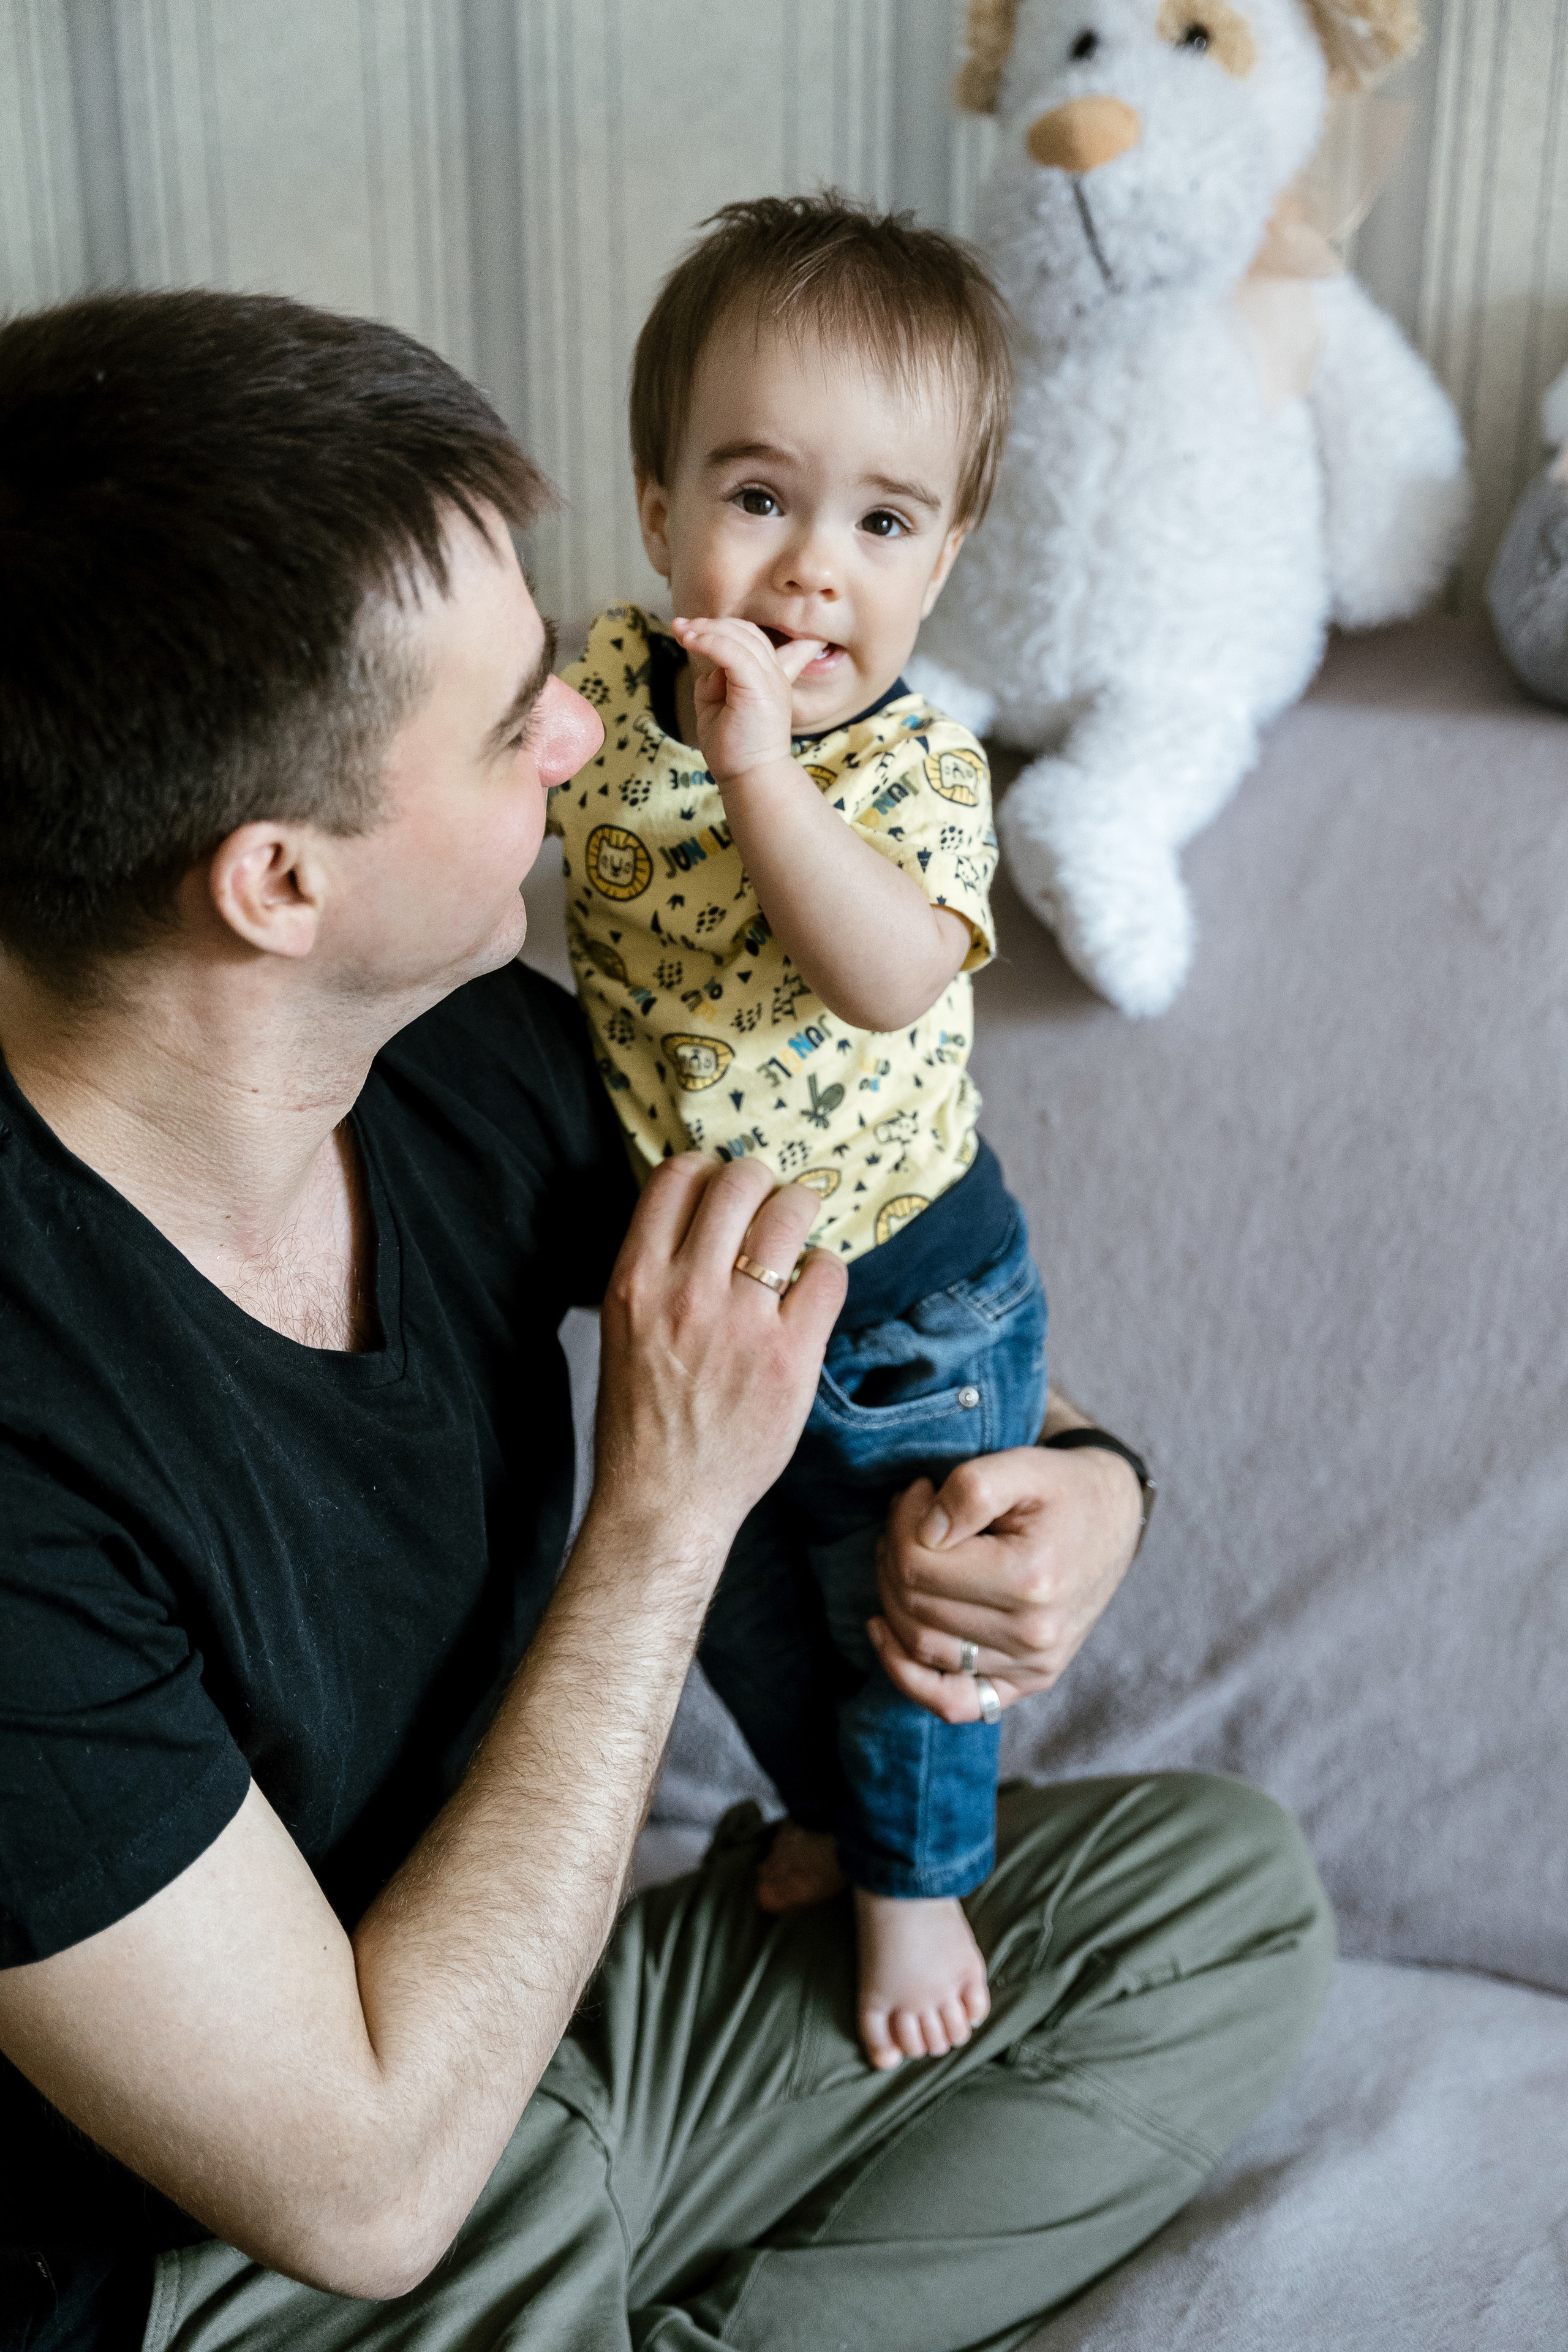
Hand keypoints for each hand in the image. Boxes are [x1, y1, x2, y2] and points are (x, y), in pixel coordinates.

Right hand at [593, 1154, 845, 1560]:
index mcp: (634, 1280)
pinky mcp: (790, 1356)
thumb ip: (654, 1268)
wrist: (665, 1500)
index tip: (720, 1190)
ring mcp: (742, 1323)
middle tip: (767, 1207)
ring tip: (796, 1234)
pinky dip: (825, 1271)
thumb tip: (697, 1213)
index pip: (677, 1176)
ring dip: (798, 1212)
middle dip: (761, 1183)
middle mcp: (685, 1291)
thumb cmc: (642, 1417)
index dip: (707, 1170)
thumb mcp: (623, 1328)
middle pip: (739, 1180)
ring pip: (789, 1214)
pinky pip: (828, 1274)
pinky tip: (811, 1290)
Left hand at [670, 615, 823, 787]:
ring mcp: (770, 679)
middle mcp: (774, 674)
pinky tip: (689, 641)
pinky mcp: (758, 686)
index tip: (693, 629)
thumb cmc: (733, 750)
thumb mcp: (715, 707)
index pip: (759, 640)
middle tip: (681, 627)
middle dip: (711, 624)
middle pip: (746, 631)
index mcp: (769, 679)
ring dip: (706, 629)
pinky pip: (732, 651)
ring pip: (739, 636)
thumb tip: (707, 667)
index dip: (729, 628)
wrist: (750, 778)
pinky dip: (708, 641)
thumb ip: (713, 682)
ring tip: (681, 631)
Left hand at [867, 1442, 1143, 1723]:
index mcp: (1031, 1580)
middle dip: (894, 1555)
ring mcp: (1032, 1666)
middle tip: (906, 1518)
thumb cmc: (1061, 1490)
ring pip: (922, 1647)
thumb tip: (924, 1533)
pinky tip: (884, 1633)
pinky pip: (953, 1702)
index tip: (918, 1491)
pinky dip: (907, 1676)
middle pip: (916, 1606)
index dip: (901, 1523)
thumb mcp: (1022, 1466)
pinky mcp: (1028, 1682)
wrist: (1111, 1519)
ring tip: (907, 1554)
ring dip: (894, 1599)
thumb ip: (970, 1489)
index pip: (919, 1565)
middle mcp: (1033, 1635)